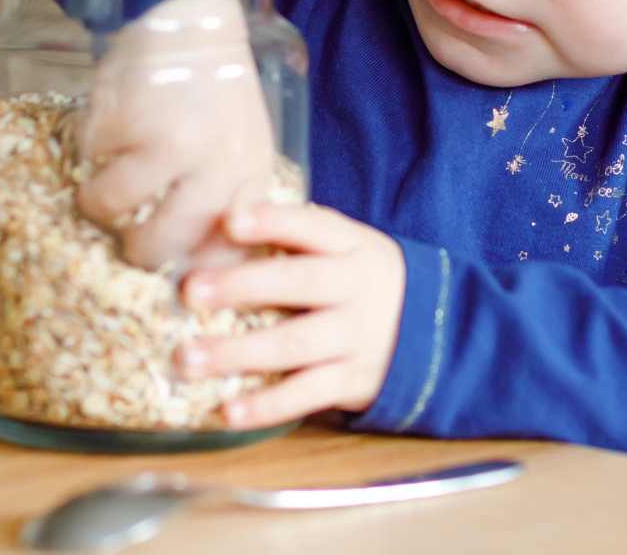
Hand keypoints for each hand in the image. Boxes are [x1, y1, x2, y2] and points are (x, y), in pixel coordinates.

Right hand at [75, 0, 282, 269]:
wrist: (197, 16)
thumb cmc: (214, 88)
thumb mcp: (240, 144)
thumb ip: (225, 196)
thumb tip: (194, 269)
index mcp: (251, 176)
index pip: (225, 255)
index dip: (192, 277)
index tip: (172, 282)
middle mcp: (217, 165)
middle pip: (159, 247)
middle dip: (133, 251)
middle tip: (123, 238)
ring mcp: (172, 141)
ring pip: (110, 207)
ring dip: (96, 200)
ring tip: (103, 181)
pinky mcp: (131, 114)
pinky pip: (90, 154)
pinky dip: (90, 143)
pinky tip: (113, 121)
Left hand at [175, 203, 405, 428]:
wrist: (438, 331)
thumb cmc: (361, 281)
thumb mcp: (347, 248)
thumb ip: (297, 237)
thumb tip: (221, 216)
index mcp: (352, 246)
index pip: (312, 226)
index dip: (273, 221)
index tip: (231, 220)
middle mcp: (356, 288)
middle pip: (299, 283)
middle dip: (242, 286)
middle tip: (190, 291)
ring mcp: (357, 337)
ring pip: (295, 344)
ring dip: (237, 353)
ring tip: (187, 359)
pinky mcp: (354, 381)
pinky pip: (307, 394)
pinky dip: (267, 406)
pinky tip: (228, 411)